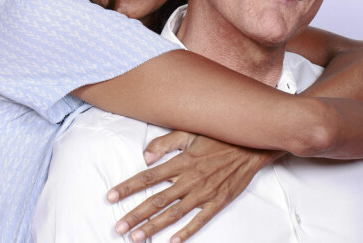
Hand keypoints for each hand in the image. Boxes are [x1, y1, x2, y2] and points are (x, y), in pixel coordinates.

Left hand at [107, 131, 281, 242]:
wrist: (251, 145)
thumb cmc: (219, 135)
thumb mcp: (190, 131)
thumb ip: (166, 143)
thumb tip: (145, 157)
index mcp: (181, 161)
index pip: (148, 177)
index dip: (128, 187)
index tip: (111, 196)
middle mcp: (190, 179)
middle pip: (157, 200)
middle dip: (136, 215)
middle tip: (119, 227)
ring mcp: (204, 193)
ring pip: (174, 214)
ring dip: (154, 227)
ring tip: (137, 238)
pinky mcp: (218, 202)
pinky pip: (199, 220)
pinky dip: (185, 232)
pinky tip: (171, 241)